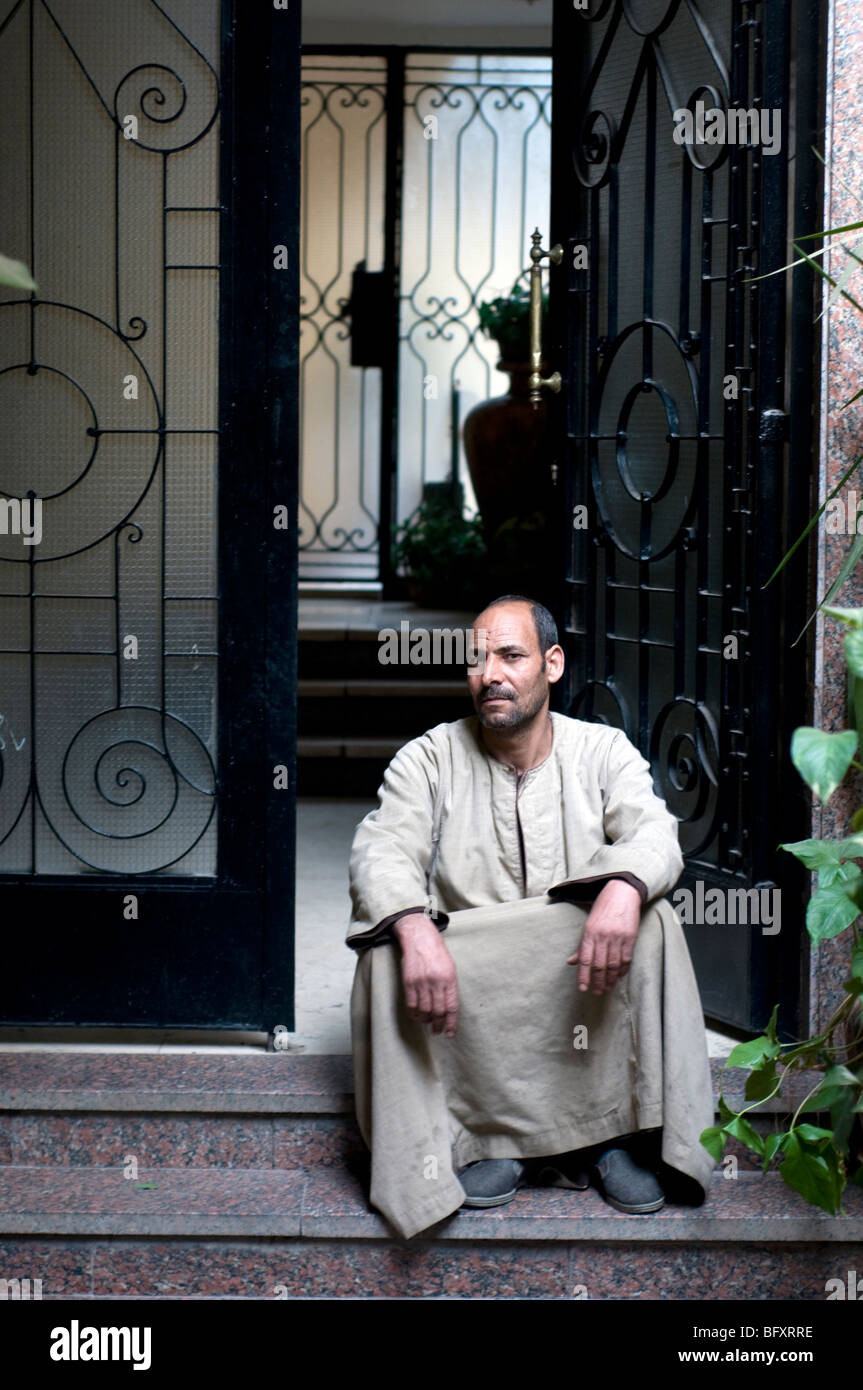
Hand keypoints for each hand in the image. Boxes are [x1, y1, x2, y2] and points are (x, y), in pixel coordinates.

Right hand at [394, 912, 458, 1037]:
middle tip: (437, 1031)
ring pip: (424, 1010)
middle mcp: (436, 982)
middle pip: (438, 1011)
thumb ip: (450, 987)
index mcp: (450, 979)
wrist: (419, 938)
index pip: (451, 1007)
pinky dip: (414, 1013)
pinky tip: (416, 1015)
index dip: (451, 1023)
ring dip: (426, 1020)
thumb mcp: (450, 968)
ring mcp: (421, 982)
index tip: (450, 1034)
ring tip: (427, 1022)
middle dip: (438, 1025)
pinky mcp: (408, 982)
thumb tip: (448, 1009)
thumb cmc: (437, 953)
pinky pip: (411, 1004)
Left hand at [566, 879, 641, 995]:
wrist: (622, 893)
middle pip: (599, 965)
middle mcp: (603, 936)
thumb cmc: (603, 909)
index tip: (583, 988)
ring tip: (608, 987)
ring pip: (613, 965)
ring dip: (610, 979)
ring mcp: (618, 937)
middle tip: (597, 992)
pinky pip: (626, 959)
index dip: (583, 976)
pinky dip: (622, 970)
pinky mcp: (630, 938)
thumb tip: (571, 962)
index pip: (585, 959)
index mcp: (590, 933)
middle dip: (598, 981)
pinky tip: (619, 976)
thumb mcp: (588, 925)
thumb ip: (582, 946)